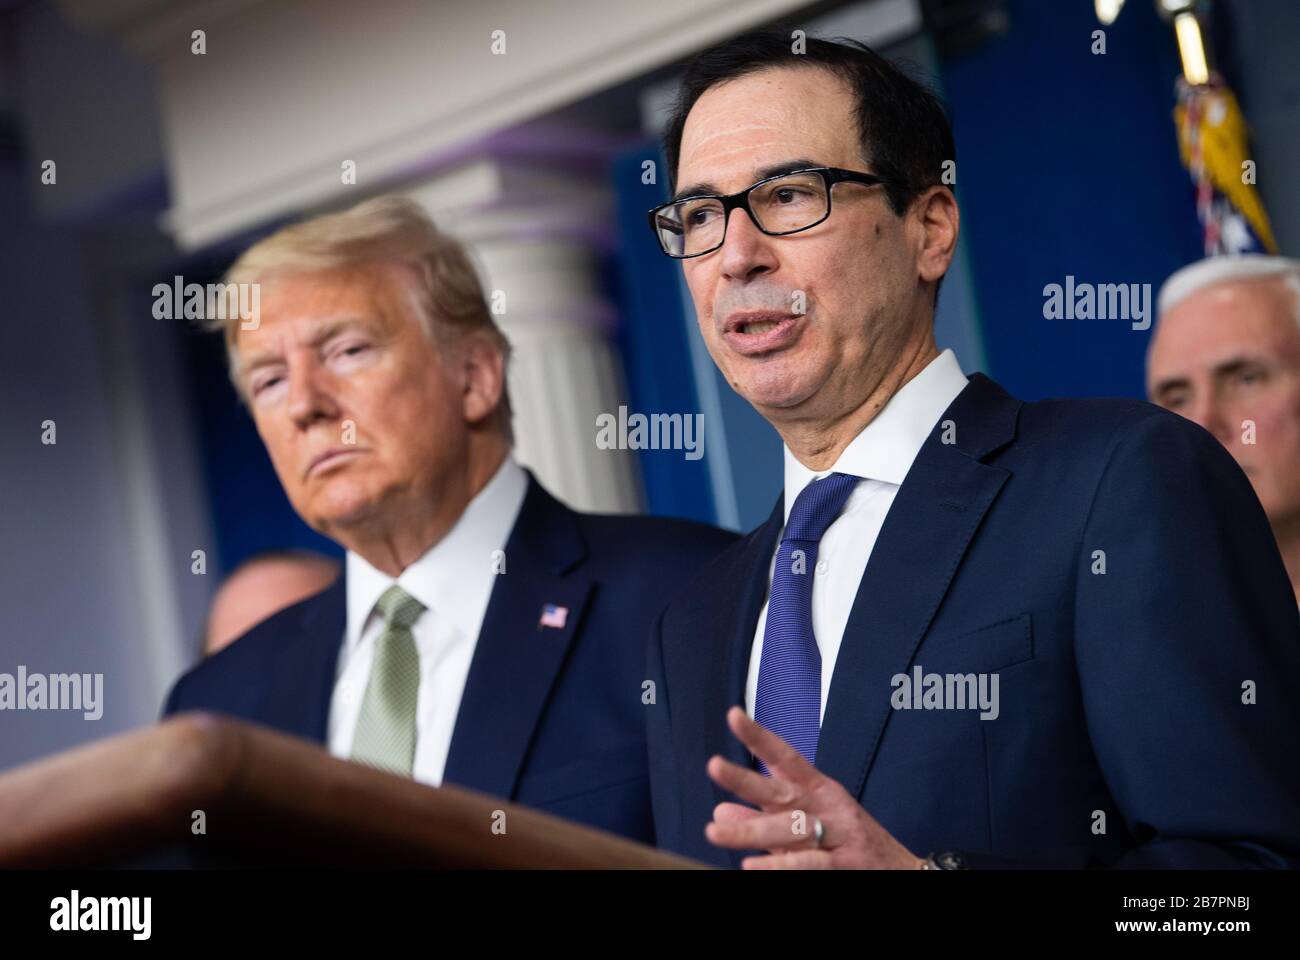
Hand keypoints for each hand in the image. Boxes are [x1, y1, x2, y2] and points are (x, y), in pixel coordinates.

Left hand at [705, 706, 924, 868]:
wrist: (901, 872)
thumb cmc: (846, 846)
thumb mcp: (804, 827)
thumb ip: (764, 819)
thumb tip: (721, 811)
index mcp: (817, 789)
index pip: (785, 757)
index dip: (759, 737)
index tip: (733, 715)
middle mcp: (825, 806)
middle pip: (781, 790)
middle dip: (746, 779)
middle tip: (713, 765)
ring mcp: (837, 835)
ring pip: (790, 828)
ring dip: (750, 831)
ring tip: (714, 831)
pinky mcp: (845, 864)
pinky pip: (810, 863)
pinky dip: (780, 865)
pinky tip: (751, 866)